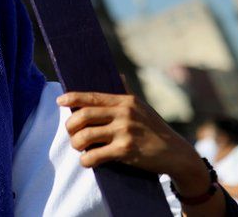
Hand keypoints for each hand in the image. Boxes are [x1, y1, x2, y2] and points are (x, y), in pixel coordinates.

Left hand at [58, 91, 210, 197]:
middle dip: (70, 125)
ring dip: (76, 143)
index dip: (72, 98)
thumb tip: (118, 75)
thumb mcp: (143, 108)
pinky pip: (96, 155)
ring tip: (78, 147)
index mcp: (126, 101)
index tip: (59, 101)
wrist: (177, 153)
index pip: (92, 97)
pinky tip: (87, 161)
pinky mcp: (126, 150)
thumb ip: (127, 93)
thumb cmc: (156, 130)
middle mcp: (124, 114)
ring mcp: (125, 132)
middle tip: (71, 133)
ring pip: (86, 136)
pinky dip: (86, 160)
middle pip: (84, 115)